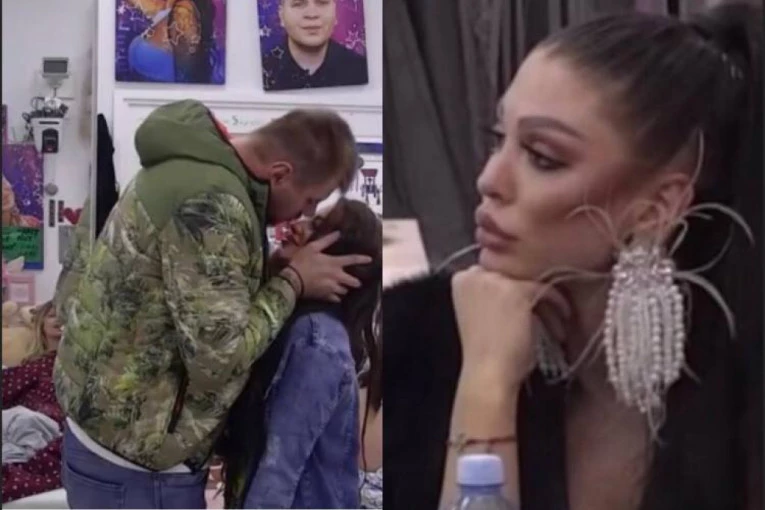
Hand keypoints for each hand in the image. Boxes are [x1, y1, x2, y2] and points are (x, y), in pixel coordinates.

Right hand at [287, 231, 371, 301]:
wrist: (292, 280)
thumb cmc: (301, 261)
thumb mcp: (312, 247)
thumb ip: (326, 240)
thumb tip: (338, 233)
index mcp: (334, 263)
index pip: (352, 260)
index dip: (362, 259)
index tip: (370, 260)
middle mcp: (337, 277)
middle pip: (353, 281)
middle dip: (356, 282)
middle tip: (356, 281)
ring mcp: (332, 288)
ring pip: (345, 291)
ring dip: (345, 289)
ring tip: (342, 287)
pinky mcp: (325, 296)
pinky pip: (336, 299)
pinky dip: (336, 297)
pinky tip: (334, 295)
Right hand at [451, 266, 570, 387]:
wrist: (487, 372)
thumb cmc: (484, 354)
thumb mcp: (481, 318)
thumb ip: (493, 298)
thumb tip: (519, 290)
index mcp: (461, 281)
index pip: (492, 274)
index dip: (510, 290)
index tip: (524, 306)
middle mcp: (475, 274)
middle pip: (513, 276)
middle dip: (529, 295)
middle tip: (544, 313)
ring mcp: (495, 280)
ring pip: (530, 283)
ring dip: (545, 303)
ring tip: (556, 323)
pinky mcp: (516, 290)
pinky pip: (545, 290)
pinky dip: (557, 303)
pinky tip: (563, 318)